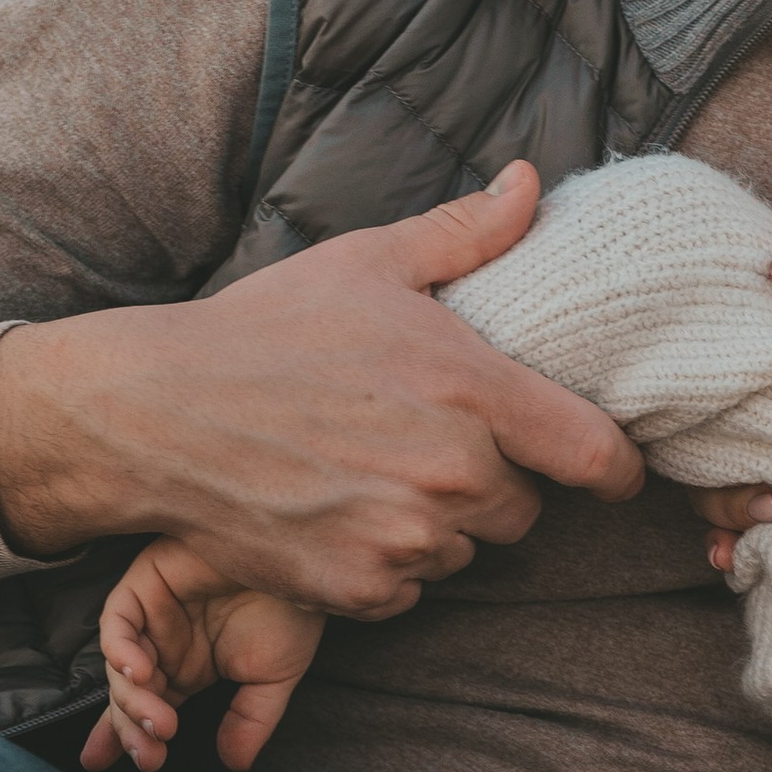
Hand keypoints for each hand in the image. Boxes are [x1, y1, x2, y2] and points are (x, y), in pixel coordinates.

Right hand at [0, 164, 643, 614]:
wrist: (155, 413)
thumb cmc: (264, 331)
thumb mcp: (367, 264)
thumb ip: (465, 235)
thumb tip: (533, 182)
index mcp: (470, 388)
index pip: (595, 455)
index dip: (616, 468)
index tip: (611, 470)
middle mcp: (450, 472)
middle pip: (523, 508)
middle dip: (493, 483)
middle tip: (427, 444)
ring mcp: (405, 539)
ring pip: (465, 550)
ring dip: (438, 525)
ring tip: (369, 472)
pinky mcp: (359, 589)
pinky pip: (410, 588)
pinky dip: (386, 563)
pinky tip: (337, 513)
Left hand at [81, 540, 324, 771]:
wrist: (301, 559)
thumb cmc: (293, 609)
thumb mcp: (274, 676)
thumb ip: (250, 721)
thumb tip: (234, 765)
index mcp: (189, 668)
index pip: (149, 709)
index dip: (130, 740)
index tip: (137, 767)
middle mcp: (165, 644)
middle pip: (128, 694)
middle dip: (132, 730)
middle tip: (151, 757)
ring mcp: (153, 615)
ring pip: (120, 665)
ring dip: (133, 698)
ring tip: (161, 722)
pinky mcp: (146, 584)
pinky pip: (118, 621)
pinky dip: (121, 649)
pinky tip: (142, 671)